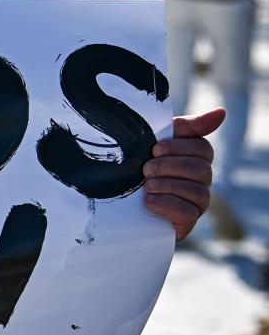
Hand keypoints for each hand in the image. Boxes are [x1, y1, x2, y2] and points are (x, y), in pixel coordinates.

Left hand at [143, 108, 223, 240]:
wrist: (113, 199)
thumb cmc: (135, 163)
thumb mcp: (154, 140)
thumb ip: (187, 126)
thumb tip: (222, 111)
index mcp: (194, 157)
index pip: (203, 148)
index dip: (179, 147)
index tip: (155, 148)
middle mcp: (201, 180)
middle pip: (201, 170)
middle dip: (170, 167)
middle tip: (146, 169)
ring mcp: (196, 203)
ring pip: (199, 192)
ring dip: (168, 185)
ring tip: (146, 185)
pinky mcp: (186, 223)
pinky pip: (189, 213)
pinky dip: (167, 204)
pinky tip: (148, 201)